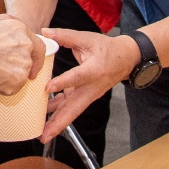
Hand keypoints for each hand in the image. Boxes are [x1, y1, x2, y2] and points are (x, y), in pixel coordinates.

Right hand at [0, 18, 42, 93]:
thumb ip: (4, 38)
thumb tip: (1, 46)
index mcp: (19, 29)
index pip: (37, 45)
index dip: (36, 57)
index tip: (32, 65)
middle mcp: (26, 44)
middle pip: (29, 63)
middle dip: (16, 70)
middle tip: (2, 74)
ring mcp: (24, 63)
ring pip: (18, 77)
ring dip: (4, 79)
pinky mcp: (19, 80)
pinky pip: (9, 89)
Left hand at [37, 28, 136, 142]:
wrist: (125, 59)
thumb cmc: (107, 49)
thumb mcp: (87, 38)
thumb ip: (65, 36)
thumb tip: (45, 32)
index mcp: (94, 70)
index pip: (77, 77)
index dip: (63, 82)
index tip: (48, 87)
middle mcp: (91, 87)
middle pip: (74, 108)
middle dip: (59, 122)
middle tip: (44, 134)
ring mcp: (88, 95)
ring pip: (72, 112)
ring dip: (57, 124)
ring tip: (43, 135)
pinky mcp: (84, 97)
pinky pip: (70, 108)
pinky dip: (58, 115)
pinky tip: (44, 121)